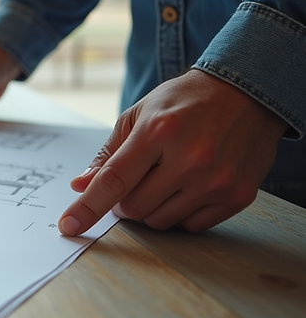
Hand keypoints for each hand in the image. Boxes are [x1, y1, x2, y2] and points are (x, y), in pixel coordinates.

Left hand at [59, 69, 287, 234]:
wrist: (248, 92)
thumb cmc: (186, 102)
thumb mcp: (139, 114)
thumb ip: (109, 154)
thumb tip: (80, 185)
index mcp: (160, 131)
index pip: (114, 181)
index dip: (87, 207)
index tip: (68, 225)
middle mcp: (191, 158)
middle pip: (134, 207)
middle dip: (124, 201)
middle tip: (136, 179)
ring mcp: (217, 180)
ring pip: (161, 222)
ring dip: (152, 208)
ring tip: (165, 178)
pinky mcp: (238, 196)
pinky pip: (192, 226)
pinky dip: (181, 213)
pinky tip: (189, 186)